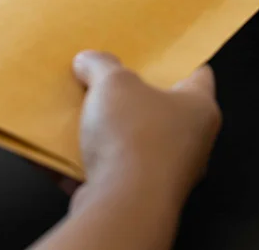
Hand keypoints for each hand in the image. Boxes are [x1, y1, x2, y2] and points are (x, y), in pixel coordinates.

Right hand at [72, 52, 220, 203]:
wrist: (124, 205)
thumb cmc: (136, 138)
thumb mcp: (113, 82)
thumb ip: (101, 65)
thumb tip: (88, 61)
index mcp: (199, 109)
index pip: (198, 75)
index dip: (176, 60)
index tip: (156, 53)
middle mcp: (190, 144)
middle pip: (160, 110)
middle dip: (130, 96)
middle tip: (107, 78)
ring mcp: (164, 174)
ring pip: (132, 142)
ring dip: (106, 130)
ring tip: (80, 110)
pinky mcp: (137, 197)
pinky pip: (109, 171)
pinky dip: (86, 161)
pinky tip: (59, 149)